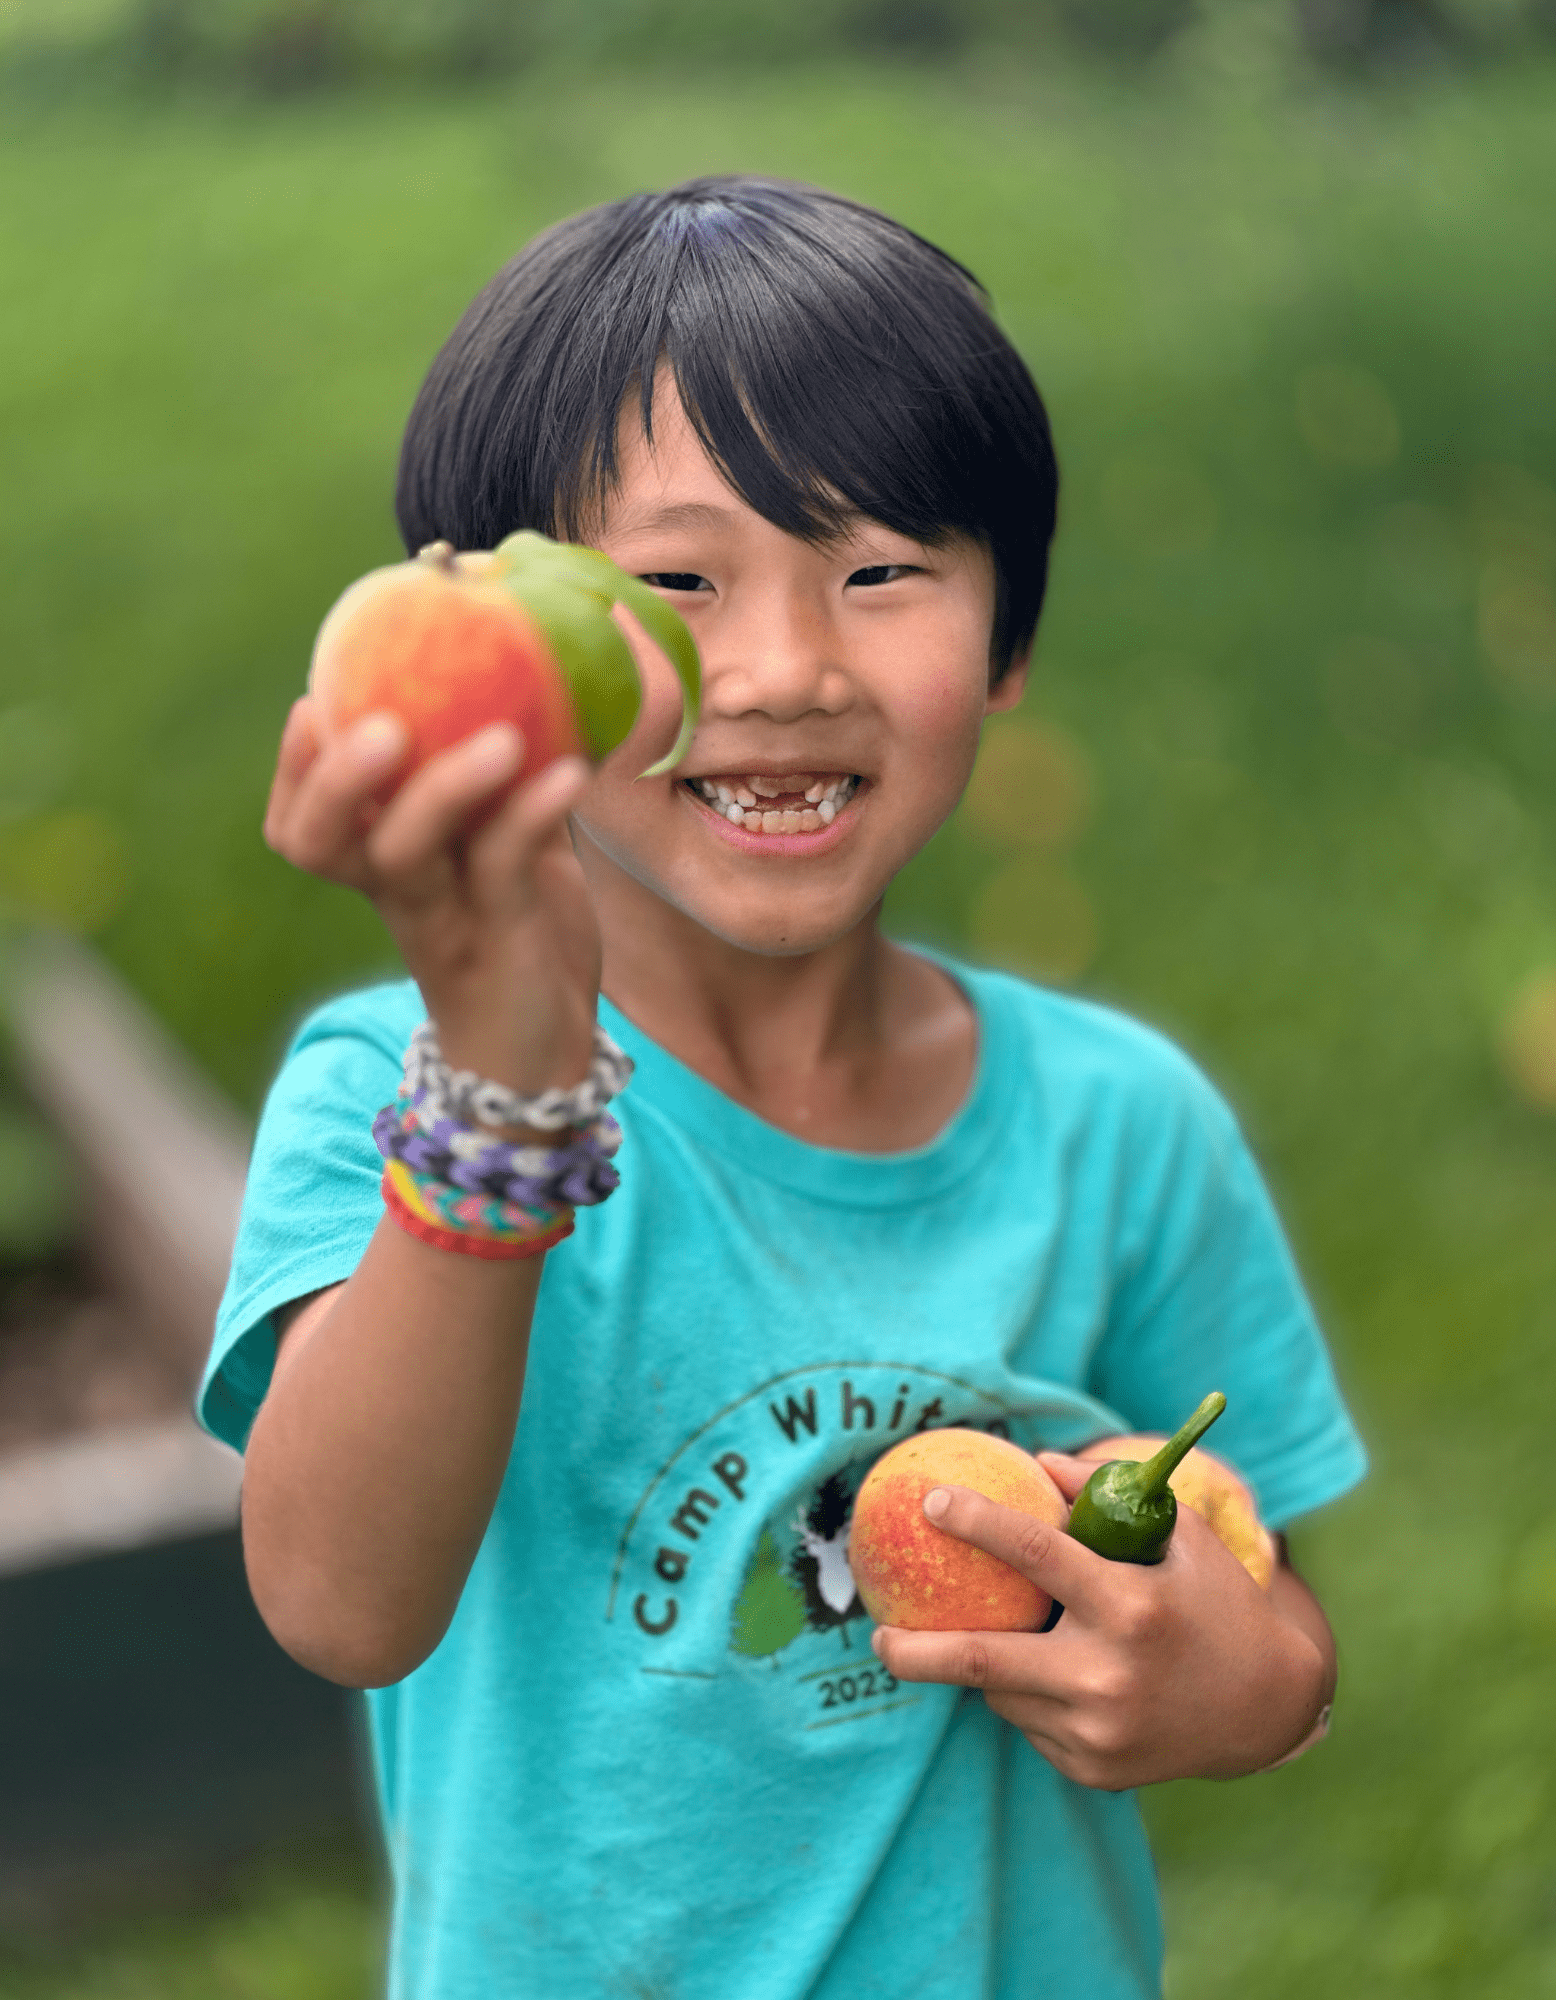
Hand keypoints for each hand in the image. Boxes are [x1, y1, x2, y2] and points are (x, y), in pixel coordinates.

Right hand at [263, 701, 599, 1092]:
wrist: (550, 1056)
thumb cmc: (522, 939)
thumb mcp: (515, 851)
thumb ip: (513, 787)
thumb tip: (549, 690)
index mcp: (381, 866)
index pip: (303, 823)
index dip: (296, 769)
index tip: (317, 701)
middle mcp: (395, 893)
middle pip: (322, 840)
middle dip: (336, 777)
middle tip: (383, 723)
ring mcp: (442, 922)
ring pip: (405, 854)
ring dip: (445, 787)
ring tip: (503, 737)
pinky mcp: (499, 943)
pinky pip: (503, 869)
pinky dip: (533, 814)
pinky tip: (571, 772)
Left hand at [871, 1451, 1329, 1790]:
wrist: (1267, 1709)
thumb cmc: (1215, 1603)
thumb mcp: (1179, 1538)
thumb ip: (1104, 1499)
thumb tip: (1032, 1463)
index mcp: (1130, 1607)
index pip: (1035, 1554)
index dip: (977, 1521)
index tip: (931, 1499)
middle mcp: (1108, 1675)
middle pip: (981, 1660)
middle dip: (914, 1652)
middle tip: (876, 1636)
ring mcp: (1097, 1732)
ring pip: (1002, 1692)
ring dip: (991, 1663)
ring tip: (1007, 1641)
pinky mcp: (1092, 1770)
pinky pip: (1030, 1724)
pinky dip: (1027, 1696)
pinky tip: (1055, 1682)